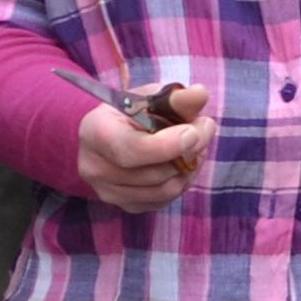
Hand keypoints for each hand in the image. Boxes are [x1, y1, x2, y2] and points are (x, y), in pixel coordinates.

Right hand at [74, 90, 211, 215]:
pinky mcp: (125, 206)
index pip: (130, 149)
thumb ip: (175, 98)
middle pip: (152, 173)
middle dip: (188, 151)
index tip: (193, 132)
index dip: (165, 146)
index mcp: (95, 132)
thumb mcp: (151, 97)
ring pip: (164, 190)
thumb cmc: (132, 111)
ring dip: (190, 167)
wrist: (114, 133)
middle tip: (205, 127)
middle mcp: (95, 167)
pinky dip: (182, 181)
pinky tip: (185, 162)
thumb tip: (200, 94)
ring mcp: (108, 191)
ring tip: (197, 144)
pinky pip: (165, 201)